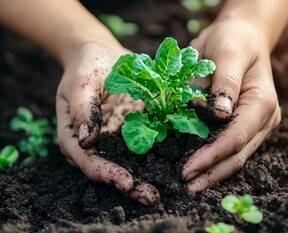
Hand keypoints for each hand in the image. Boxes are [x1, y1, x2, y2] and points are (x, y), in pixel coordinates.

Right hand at [56, 42, 159, 204]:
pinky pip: (141, 146)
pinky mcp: (129, 129)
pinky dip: (155, 157)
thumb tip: (85, 140)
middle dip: (129, 185)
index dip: (107, 174)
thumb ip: (82, 108)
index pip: (88, 161)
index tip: (128, 183)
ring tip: (162, 190)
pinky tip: (172, 163)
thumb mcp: (82, 81)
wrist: (102, 54)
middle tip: (151, 197)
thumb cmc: (88, 64)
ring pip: (126, 162)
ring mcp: (112, 137)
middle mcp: (94, 142)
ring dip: (144, 176)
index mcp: (74, 134)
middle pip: (108, 169)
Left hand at [182, 18, 280, 192]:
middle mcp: (261, 119)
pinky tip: (198, 168)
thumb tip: (220, 114)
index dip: (211, 156)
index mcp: (260, 102)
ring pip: (235, 156)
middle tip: (186, 186)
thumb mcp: (228, 52)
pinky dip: (213, 160)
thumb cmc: (233, 41)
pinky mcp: (242, 124)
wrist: (240, 37)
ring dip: (213, 172)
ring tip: (191, 184)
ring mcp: (253, 124)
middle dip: (211, 172)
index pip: (235, 137)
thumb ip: (225, 82)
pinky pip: (229, 147)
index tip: (187, 169)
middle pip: (237, 154)